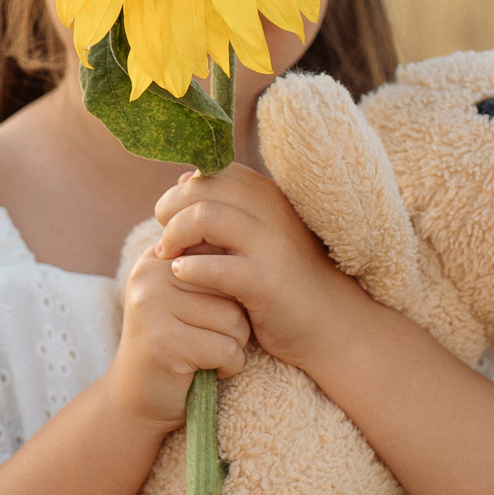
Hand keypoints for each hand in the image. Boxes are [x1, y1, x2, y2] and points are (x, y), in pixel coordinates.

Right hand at [101, 231, 252, 431]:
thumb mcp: (185, 297)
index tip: (212, 313)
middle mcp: (150, 275)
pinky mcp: (164, 343)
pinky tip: (208, 371)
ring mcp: (153, 308)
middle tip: (210, 338)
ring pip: (233, 320)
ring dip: (234, 345)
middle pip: (231, 287)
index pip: (221, 255)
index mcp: (156, 257)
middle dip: (236, 320)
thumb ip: (206, 267)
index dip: (232, 290)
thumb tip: (249, 237)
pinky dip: (229, 367)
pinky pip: (226, 349)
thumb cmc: (175, 344)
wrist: (137, 398)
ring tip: (208, 354)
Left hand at [155, 164, 365, 371]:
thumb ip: (225, 207)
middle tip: (163, 235)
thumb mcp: (258, 233)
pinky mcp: (265, 283)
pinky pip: (216, 267)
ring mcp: (270, 246)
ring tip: (167, 255)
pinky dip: (189, 268)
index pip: (214, 171)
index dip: (184, 188)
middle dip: (171, 208)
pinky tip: (181, 275)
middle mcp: (271, 213)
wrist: (330, 323)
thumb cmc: (285, 278)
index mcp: (267, 196)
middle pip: (203, 189)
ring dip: (175, 235)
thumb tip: (185, 178)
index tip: (171, 213)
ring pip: (205, 218)